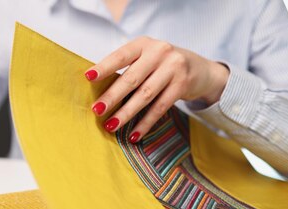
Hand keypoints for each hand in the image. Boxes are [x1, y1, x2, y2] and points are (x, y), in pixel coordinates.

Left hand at [85, 37, 228, 142]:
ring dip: (126, 113)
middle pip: (132, 78)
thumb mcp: (145, 56)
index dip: (104, 67)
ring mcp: (173, 68)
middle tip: (96, 110)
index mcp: (144, 44)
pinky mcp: (183, 85)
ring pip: (145, 95)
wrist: (200, 69)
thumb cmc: (161, 64)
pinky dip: (145, 123)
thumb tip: (96, 88)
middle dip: (112, 96)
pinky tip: (134, 134)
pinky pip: (160, 108)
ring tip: (111, 125)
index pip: (121, 56)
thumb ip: (127, 67)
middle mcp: (159, 52)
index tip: (88, 78)